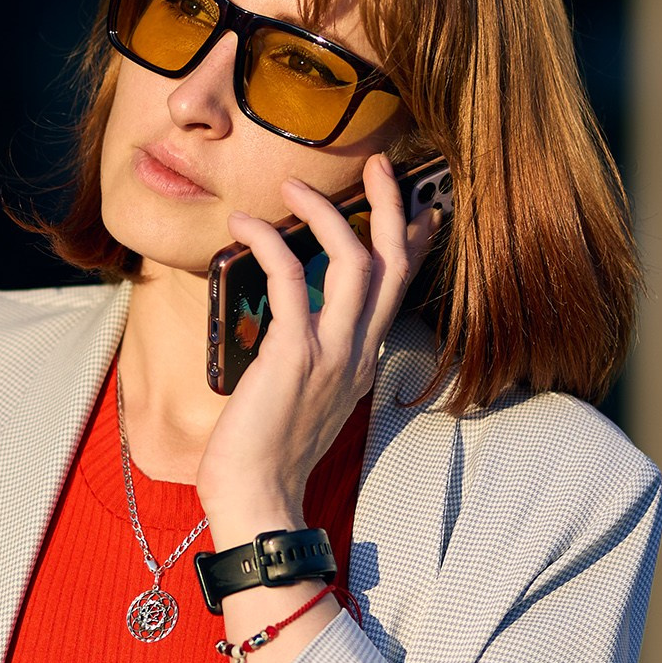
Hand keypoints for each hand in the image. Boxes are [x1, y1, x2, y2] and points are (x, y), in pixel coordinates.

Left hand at [197, 152, 439, 538]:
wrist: (258, 498)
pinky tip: (244, 225)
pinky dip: (268, 243)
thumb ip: (308, 360)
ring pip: (355, 260)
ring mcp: (332, 353)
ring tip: (293, 185)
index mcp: (362, 362)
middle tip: (378, 165)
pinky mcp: (294, 354)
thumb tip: (288, 326)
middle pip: (392, 264)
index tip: (417, 209)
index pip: (397, 290)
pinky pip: (290, 278)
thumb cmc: (267, 455)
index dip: (410, 243)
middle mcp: (358, 352)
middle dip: (390, 206)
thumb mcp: (302, 399)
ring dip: (326, 213)